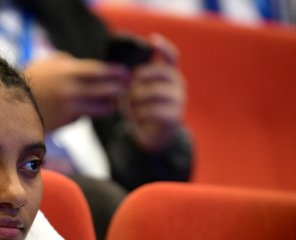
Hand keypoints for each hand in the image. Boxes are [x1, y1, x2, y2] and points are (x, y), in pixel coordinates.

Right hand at [24, 52, 129, 131]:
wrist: (11, 104)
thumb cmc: (30, 80)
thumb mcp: (49, 63)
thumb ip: (69, 63)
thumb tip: (87, 68)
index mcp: (68, 73)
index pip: (99, 71)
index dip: (115, 72)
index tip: (126, 72)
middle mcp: (71, 91)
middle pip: (105, 91)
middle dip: (118, 89)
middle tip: (126, 87)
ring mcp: (69, 108)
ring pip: (99, 108)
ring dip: (107, 104)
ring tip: (111, 101)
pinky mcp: (65, 122)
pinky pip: (83, 116)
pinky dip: (87, 113)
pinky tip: (85, 108)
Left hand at [123, 33, 186, 151]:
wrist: (151, 136)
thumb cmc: (141, 109)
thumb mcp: (135, 92)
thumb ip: (133, 81)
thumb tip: (124, 76)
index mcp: (168, 75)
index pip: (171, 56)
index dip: (163, 47)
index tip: (152, 39)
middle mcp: (178, 84)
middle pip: (162, 72)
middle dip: (141, 77)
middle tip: (128, 88)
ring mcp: (179, 99)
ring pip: (155, 92)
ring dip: (137, 99)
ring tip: (130, 106)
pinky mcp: (175, 116)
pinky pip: (155, 110)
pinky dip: (141, 113)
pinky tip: (137, 116)